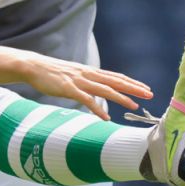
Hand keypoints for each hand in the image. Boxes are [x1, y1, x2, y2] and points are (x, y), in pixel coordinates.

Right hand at [25, 55, 152, 119]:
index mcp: (90, 71)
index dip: (131, 82)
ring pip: (105, 90)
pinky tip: (106, 119)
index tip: (145, 88)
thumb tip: (96, 91)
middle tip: (150, 94)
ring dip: (121, 98)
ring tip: (134, 106)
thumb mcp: (74, 75)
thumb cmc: (53, 73)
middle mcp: (88, 74)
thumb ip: (86, 82)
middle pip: (115, 81)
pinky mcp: (69, 89)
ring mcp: (79, 81)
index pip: (116, 76)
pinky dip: (97, 110)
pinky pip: (86, 100)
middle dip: (134, 88)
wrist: (34, 67)